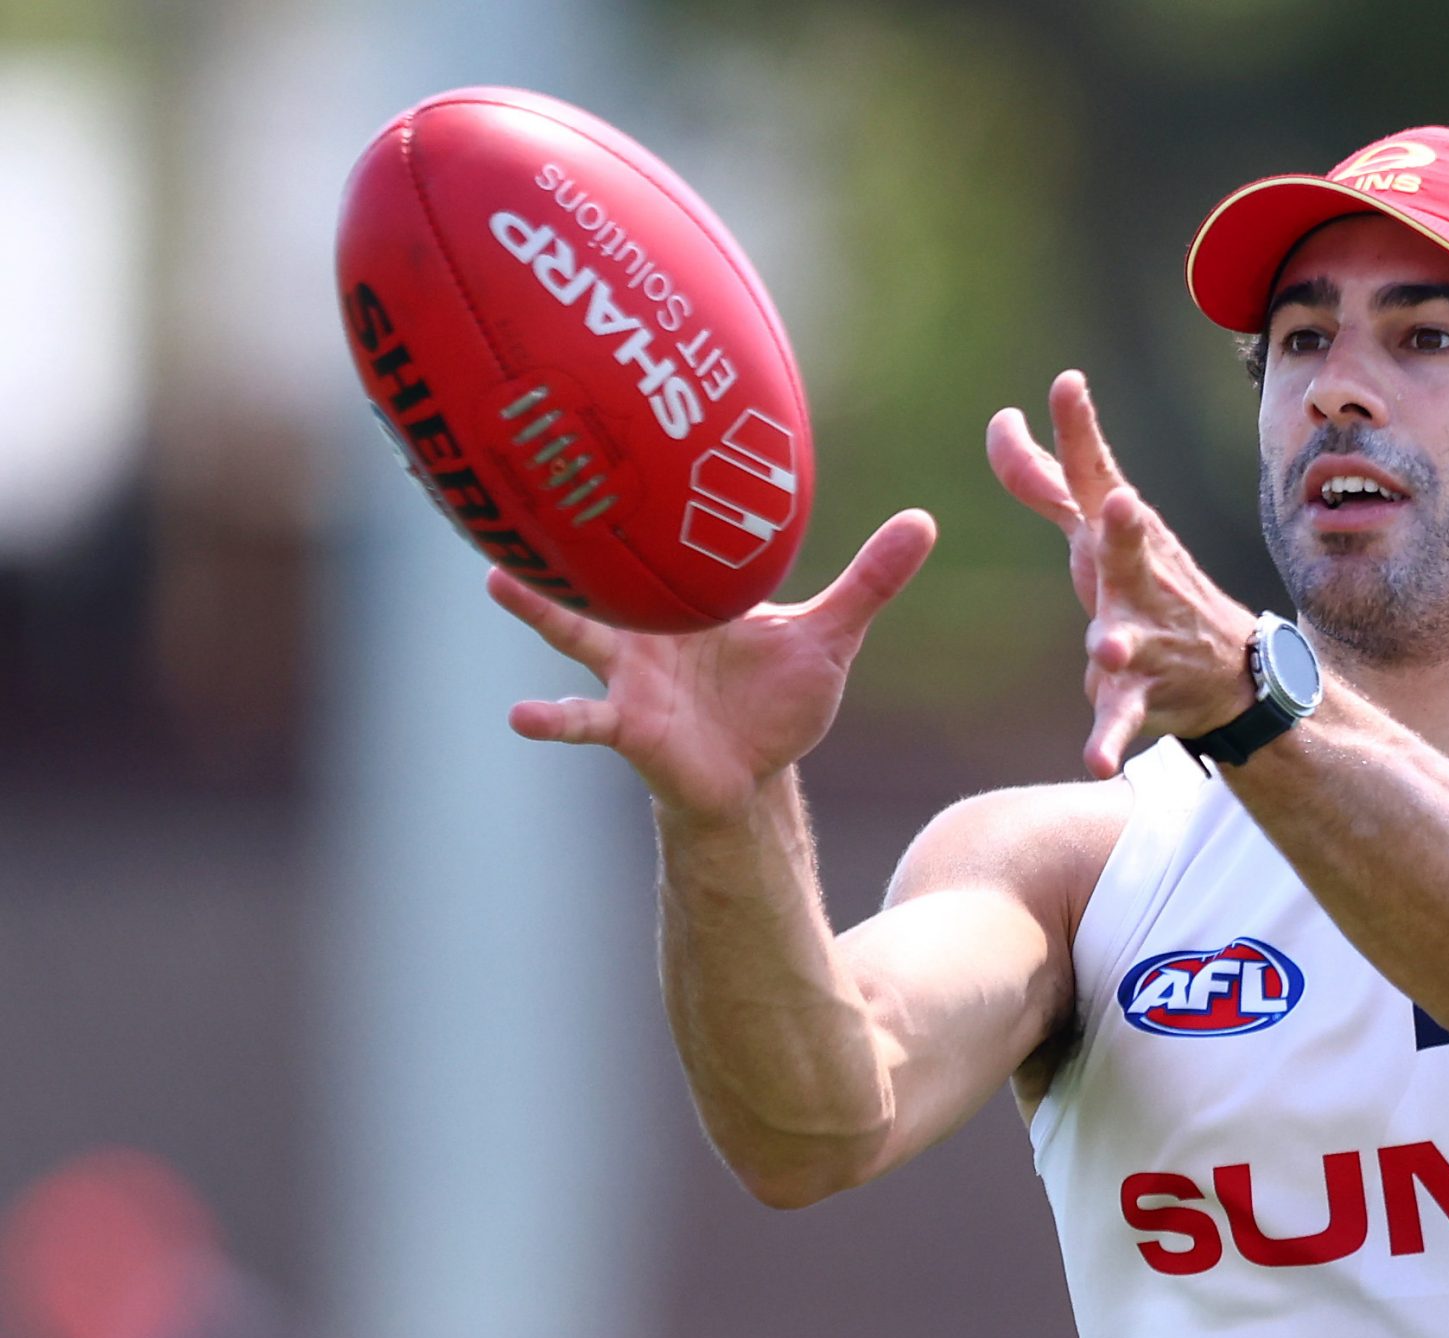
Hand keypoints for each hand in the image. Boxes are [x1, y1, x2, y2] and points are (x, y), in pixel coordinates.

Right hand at [489, 509, 936, 822]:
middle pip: (600, 570)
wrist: (753, 773)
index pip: (662, 531)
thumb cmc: (777, 702)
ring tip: (497, 579)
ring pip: (575, 630)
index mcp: (688, 592)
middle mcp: (646, 623)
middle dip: (565, 532)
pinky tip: (520, 715)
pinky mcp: (627, 725)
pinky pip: (584, 718)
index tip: (612, 425)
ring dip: (538, 607)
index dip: (641, 486)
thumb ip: (868, 582)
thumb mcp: (828, 636)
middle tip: (516, 481)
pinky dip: (554, 716)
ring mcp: (628, 672)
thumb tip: (924, 520)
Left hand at [988, 371, 1257, 777]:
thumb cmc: (1150, 586)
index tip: (1065, 384)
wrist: (1230, 674)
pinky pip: (1121, 721)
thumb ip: (1048, 480)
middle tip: (1125, 505)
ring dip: (1117, 646)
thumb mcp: (1099, 531)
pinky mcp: (1142, 695)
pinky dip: (1109, 742)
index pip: (1095, 478)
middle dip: (1124, 529)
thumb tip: (1002, 423)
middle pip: (1127, 551)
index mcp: (1120, 536)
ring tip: (1107, 652)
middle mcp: (1136, 580)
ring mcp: (1144, 639)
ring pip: (1127, 641)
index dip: (1078, 432)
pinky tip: (1097, 763)